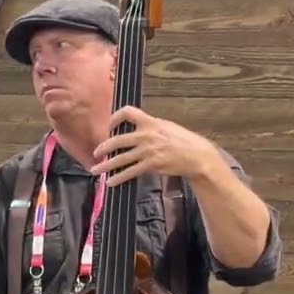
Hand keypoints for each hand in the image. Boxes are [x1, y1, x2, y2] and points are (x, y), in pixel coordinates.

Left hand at [90, 106, 219, 186]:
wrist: (197, 155)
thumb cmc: (182, 140)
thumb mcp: (166, 126)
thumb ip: (149, 127)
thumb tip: (132, 130)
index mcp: (151, 122)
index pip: (128, 112)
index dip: (114, 118)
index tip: (108, 126)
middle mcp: (147, 134)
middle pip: (117, 140)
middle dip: (103, 148)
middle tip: (96, 153)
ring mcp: (148, 150)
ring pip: (120, 158)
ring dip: (105, 166)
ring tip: (95, 171)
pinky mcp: (151, 164)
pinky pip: (130, 172)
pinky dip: (118, 177)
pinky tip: (111, 181)